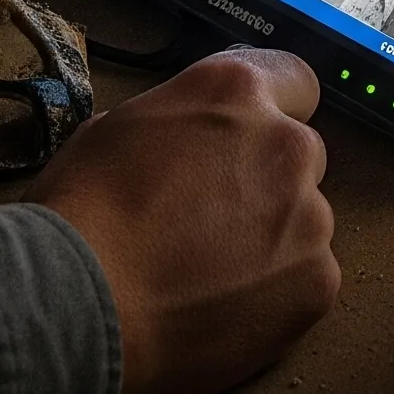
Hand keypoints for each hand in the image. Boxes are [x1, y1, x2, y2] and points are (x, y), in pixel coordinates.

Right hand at [31, 48, 337, 393]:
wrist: (76, 305)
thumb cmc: (81, 216)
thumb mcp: (118, 128)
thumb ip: (180, 123)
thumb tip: (189, 142)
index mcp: (236, 91)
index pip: (294, 81)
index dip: (270, 115)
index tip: (249, 144)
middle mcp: (287, 142)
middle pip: (301, 157)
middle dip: (269, 184)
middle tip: (213, 225)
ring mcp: (311, 215)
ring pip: (306, 224)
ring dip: (273, 243)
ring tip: (207, 279)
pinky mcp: (317, 281)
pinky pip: (307, 282)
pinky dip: (276, 298)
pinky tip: (223, 312)